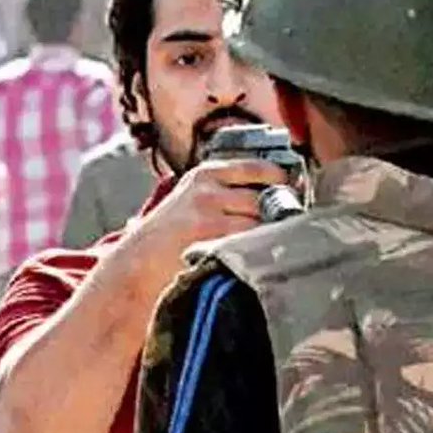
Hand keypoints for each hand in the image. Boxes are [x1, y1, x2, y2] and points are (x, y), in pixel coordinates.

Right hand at [122, 158, 286, 296]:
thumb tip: (282, 193)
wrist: (138, 263)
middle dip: (279, 212)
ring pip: (262, 221)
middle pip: (266, 197)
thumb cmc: (172, 235)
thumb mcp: (195, 198)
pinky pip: (251, 242)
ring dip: (272, 233)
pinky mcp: (209, 240)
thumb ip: (230, 192)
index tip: (293, 194)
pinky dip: (259, 250)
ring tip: (273, 245)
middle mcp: (207, 189)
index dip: (283, 182)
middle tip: (287, 226)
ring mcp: (207, 214)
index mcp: (206, 174)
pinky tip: (257, 258)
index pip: (261, 168)